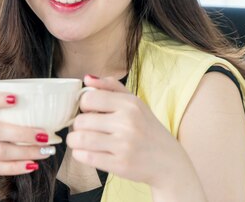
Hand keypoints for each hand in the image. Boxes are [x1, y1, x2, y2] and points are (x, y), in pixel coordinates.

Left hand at [66, 75, 190, 187]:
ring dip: (74, 140)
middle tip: (85, 129)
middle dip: (78, 126)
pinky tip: (86, 152)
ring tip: (80, 141)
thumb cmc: (147, 130)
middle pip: (81, 121)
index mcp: (130, 105)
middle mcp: (127, 123)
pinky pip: (85, 157)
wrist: (169, 163)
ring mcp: (124, 145)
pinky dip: (80, 154)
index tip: (89, 112)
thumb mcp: (135, 103)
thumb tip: (87, 79)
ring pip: (79, 139)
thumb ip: (110, 87)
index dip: (83, 106)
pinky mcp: (120, 165)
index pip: (88, 99)